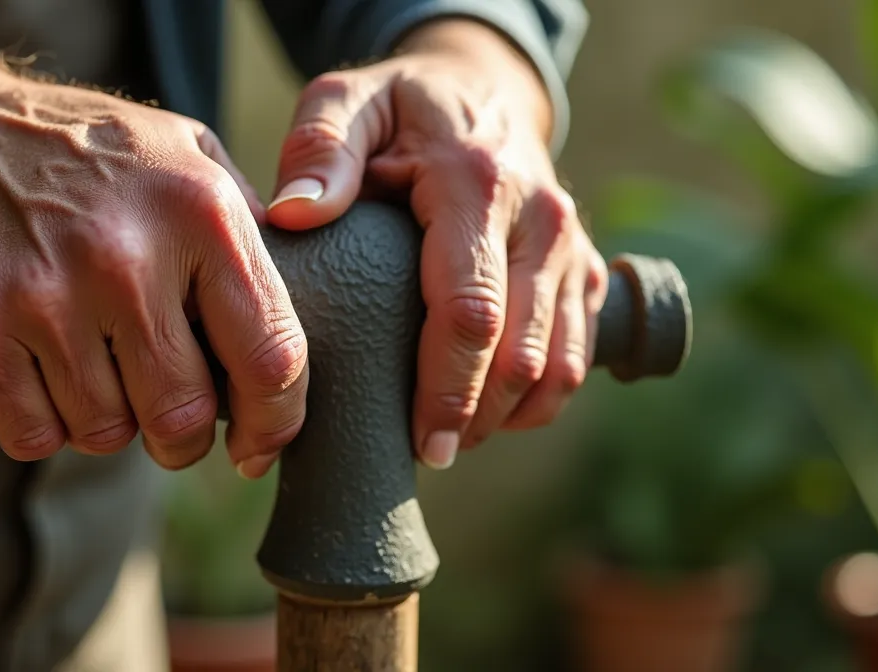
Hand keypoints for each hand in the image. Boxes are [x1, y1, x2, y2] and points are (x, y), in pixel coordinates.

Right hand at [0, 35, 306, 474]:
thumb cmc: (85, 151)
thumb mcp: (186, 152)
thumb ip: (246, 223)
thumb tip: (302, 299)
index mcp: (202, 215)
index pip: (272, 356)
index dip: (275, 422)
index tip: (260, 444)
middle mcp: (129, 257)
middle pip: (184, 413)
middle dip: (184, 438)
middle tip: (172, 425)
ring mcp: (48, 295)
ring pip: (108, 432)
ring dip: (110, 426)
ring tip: (100, 380)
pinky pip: (35, 434)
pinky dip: (46, 428)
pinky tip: (46, 385)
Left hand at [267, 20, 606, 468]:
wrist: (485, 90)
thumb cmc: (402, 108)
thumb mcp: (349, 101)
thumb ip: (319, 148)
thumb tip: (294, 214)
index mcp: (478, 183)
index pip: (470, 309)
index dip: (446, 387)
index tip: (418, 440)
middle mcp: (540, 218)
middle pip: (521, 352)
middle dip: (474, 417)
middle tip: (426, 453)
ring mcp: (570, 246)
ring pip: (558, 365)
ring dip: (507, 416)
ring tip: (453, 439)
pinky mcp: (583, 269)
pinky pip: (577, 356)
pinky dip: (539, 399)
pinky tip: (491, 414)